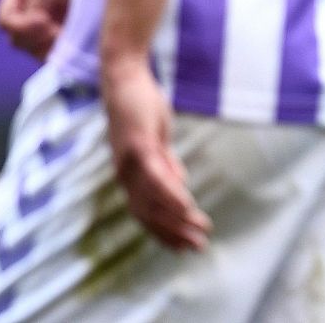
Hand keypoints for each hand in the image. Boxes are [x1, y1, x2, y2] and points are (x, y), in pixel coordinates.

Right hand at [0, 0, 86, 60]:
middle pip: (18, 39)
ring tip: (69, 38)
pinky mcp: (68, 32)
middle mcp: (31, 7)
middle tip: (59, 33)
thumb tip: (33, 30)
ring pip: (35, 49)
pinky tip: (76, 45)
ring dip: (48, 48)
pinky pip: (55, 52)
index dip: (21, 27)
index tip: (45, 22)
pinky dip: (61, 52)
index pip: (5, 21)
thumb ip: (34, 5)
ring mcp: (49, 21)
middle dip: (36, 40)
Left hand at [101, 60, 211, 250]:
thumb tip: (179, 180)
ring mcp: (129, 161)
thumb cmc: (140, 105)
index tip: (185, 247)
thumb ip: (165, 161)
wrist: (124, 77)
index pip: (145, 213)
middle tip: (198, 248)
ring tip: (200, 228)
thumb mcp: (156, 138)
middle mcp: (125, 174)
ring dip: (177, 218)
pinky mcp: (138, 146)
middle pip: (148, 214)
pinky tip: (187, 204)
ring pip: (152, 200)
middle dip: (174, 234)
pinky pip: (155, 176)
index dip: (164, 232)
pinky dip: (170, 193)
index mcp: (129, 174)